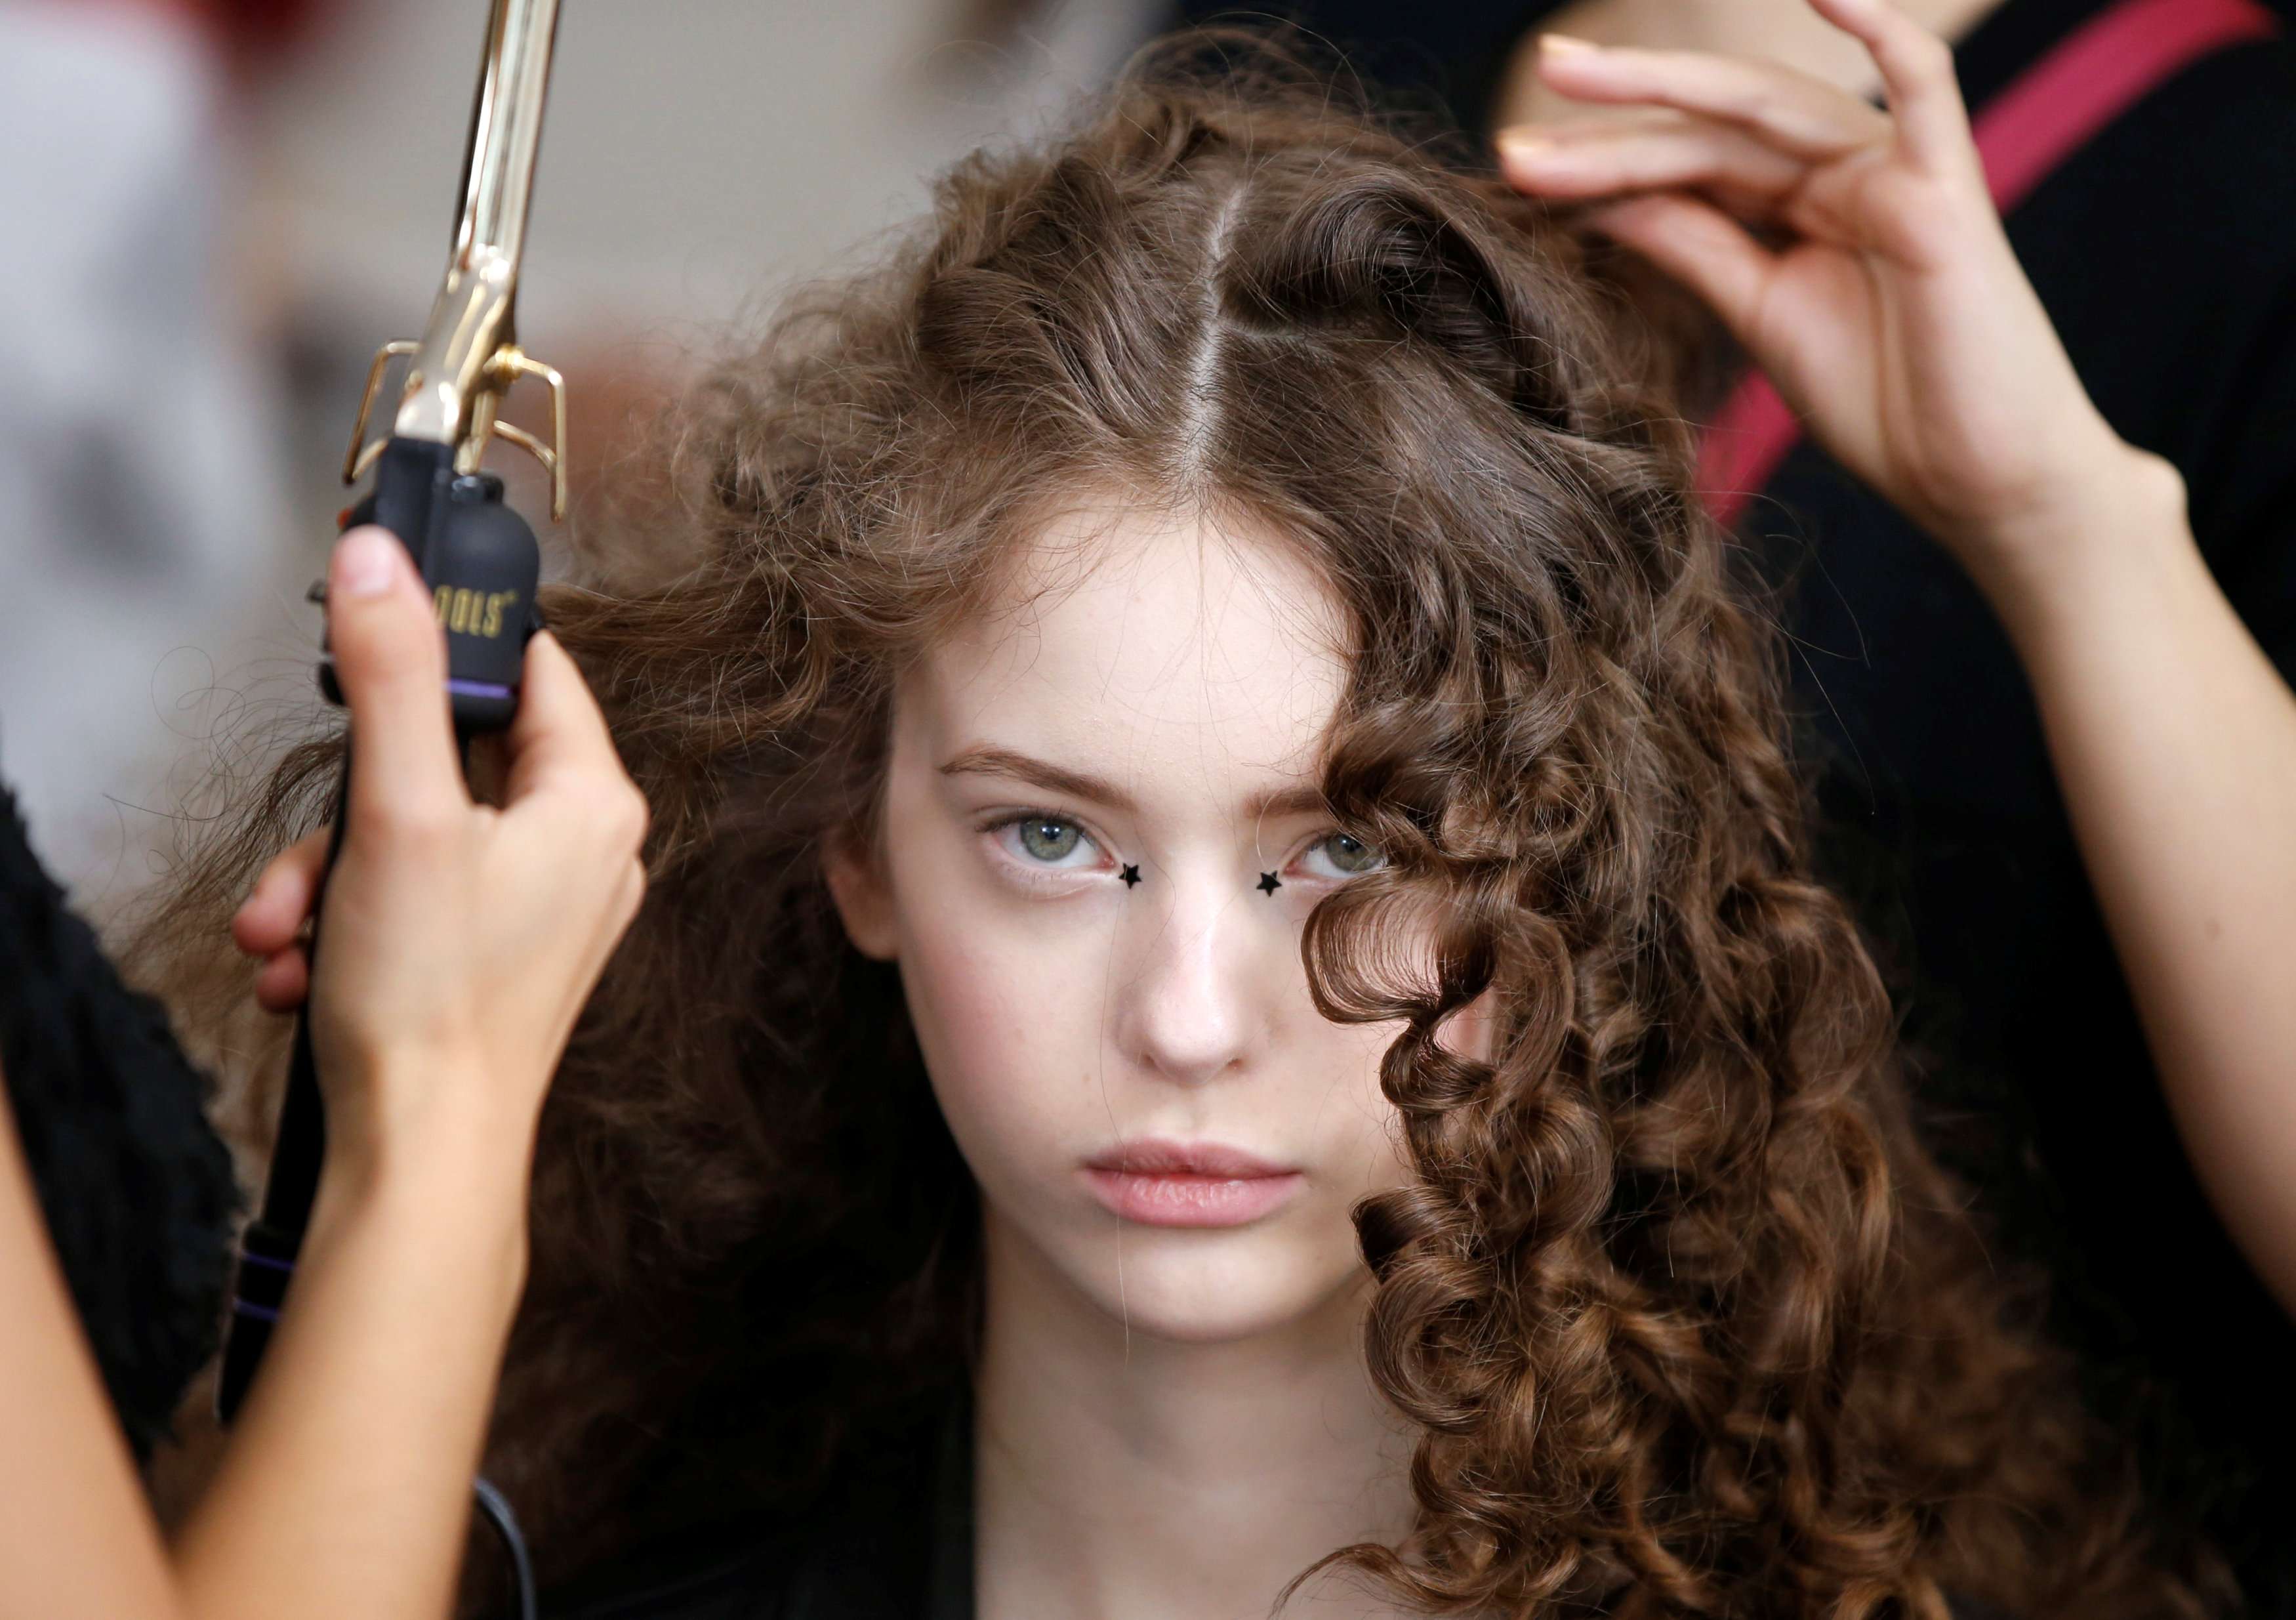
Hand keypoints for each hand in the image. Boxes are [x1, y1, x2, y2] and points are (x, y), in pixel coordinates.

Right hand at [230, 526, 647, 1164]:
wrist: (424, 1157)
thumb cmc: (434, 999)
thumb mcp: (398, 809)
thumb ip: (391, 675)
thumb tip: (383, 561)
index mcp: (593, 802)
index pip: (531, 668)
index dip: (447, 650)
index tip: (375, 644)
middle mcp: (585, 852)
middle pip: (446, 762)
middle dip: (348, 811)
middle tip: (307, 862)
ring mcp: (545, 912)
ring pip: (413, 840)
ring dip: (330, 879)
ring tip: (288, 935)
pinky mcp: (499, 962)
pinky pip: (412, 904)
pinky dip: (348, 928)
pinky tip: (307, 971)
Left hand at [1495, 0, 2175, 610]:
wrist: (1979, 484)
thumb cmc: (1887, 405)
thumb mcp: (1761, 314)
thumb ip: (1694, 246)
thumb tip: (1601, 199)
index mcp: (1797, 204)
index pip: (1684, 163)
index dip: (1597, 163)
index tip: (1510, 169)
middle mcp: (1841, 173)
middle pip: (1709, 126)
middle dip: (1610, 114)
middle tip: (1518, 112)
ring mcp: (1894, 173)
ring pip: (1768, 107)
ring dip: (1665, 84)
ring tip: (1570, 69)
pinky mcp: (1946, 194)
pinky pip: (1926, 89)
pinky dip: (1882, 28)